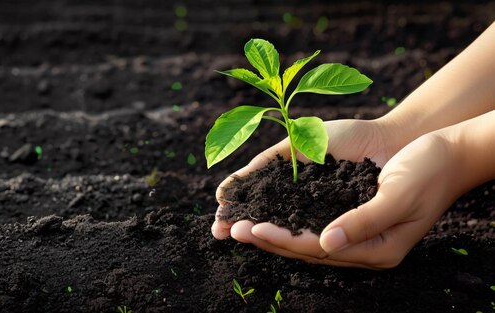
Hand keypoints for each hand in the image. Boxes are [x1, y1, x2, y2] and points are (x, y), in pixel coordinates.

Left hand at [212, 119, 459, 268]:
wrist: (444, 151)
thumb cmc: (428, 171)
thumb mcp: (400, 195)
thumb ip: (364, 221)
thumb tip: (325, 242)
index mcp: (376, 250)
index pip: (316, 247)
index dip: (281, 238)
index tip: (250, 228)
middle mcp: (359, 245)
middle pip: (302, 246)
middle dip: (264, 237)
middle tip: (227, 230)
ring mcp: (352, 229)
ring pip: (301, 234)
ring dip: (267, 229)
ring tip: (233, 224)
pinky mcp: (346, 211)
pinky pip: (308, 217)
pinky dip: (283, 213)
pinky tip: (260, 209)